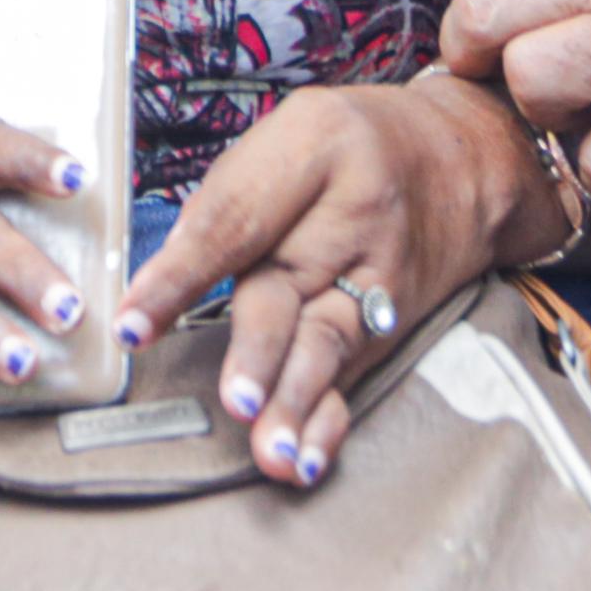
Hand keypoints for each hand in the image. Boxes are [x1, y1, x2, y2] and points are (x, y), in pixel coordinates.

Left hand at [116, 75, 539, 485]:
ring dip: (295, 401)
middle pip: (287, 289)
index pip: (234, 219)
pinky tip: (306, 459)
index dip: (178, 277)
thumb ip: (231, 196)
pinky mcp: (381, 330)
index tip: (131, 325)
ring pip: (324, 347)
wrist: (459, 165)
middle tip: (236, 398)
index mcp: (315, 150)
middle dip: (259, 351)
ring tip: (272, 447)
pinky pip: (351, 378)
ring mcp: (372, 284)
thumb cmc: (350, 149)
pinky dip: (328, 423)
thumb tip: (169, 272)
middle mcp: (350, 223)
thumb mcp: (294, 131)